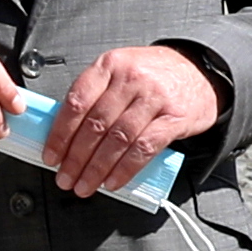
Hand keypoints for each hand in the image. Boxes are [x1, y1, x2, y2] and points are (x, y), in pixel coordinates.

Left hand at [36, 38, 221, 199]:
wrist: (200, 73)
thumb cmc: (154, 75)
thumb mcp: (120, 72)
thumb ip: (95, 96)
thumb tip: (63, 134)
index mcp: (110, 65)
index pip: (76, 102)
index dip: (60, 134)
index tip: (51, 156)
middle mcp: (131, 79)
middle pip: (95, 125)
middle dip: (75, 158)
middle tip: (65, 177)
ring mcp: (154, 98)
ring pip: (117, 140)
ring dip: (96, 169)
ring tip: (85, 185)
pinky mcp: (174, 119)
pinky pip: (143, 149)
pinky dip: (125, 170)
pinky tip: (112, 181)